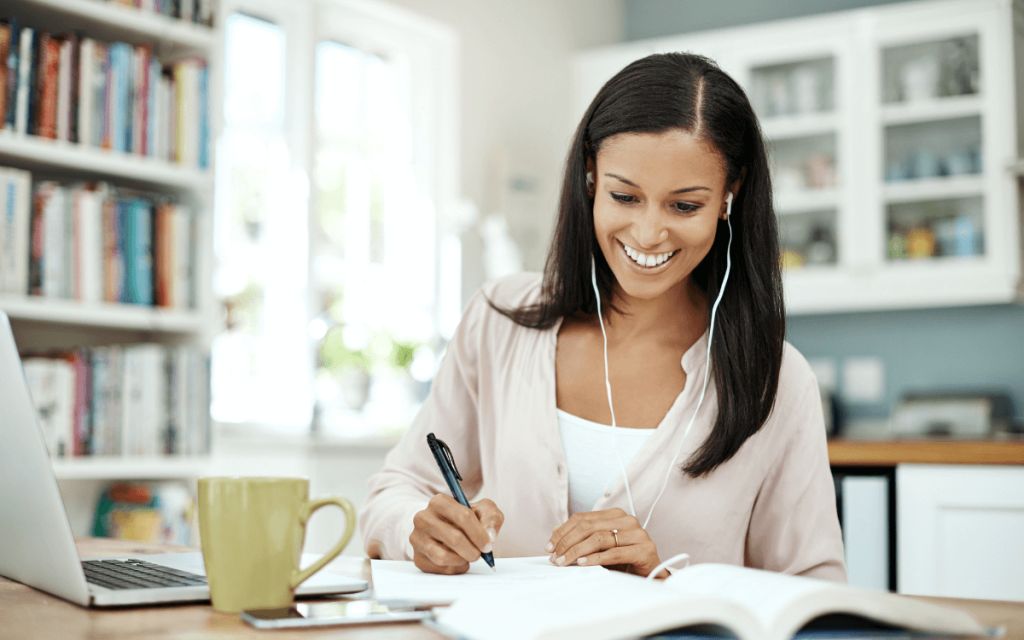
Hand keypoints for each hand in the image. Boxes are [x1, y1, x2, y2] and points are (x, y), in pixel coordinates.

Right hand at [410, 495, 503, 574]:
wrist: (442, 527)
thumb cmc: (464, 518)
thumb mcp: (482, 510)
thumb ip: (492, 518)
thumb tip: (490, 536)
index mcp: (439, 502)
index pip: (463, 516)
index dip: (479, 533)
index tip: (488, 545)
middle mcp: (423, 518)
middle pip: (454, 538)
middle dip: (473, 550)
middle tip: (480, 554)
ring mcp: (417, 538)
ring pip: (443, 556)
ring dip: (463, 560)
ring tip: (468, 556)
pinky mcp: (417, 557)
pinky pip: (439, 569)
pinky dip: (454, 568)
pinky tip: (457, 561)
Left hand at [546, 508, 666, 577]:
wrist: (650, 574)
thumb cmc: (623, 560)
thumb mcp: (599, 547)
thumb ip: (581, 537)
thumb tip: (555, 533)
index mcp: (615, 515)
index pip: (582, 518)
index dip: (563, 531)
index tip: (550, 546)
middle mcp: (627, 520)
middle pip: (588, 527)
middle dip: (567, 542)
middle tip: (555, 557)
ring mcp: (637, 534)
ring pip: (600, 538)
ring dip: (577, 551)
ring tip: (564, 561)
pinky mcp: (644, 549)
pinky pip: (614, 553)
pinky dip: (596, 559)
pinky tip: (582, 563)